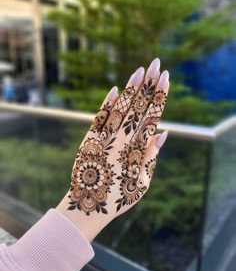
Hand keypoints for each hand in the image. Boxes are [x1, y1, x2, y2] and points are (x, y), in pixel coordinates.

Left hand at [56, 58, 169, 240]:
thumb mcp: (143, 183)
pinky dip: (108, 103)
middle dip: (149, 84)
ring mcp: (105, 139)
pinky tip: (115, 89)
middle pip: (139, 107)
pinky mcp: (89, 140)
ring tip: (141, 69)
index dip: (160, 97)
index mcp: (139, 151)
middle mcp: (123, 141)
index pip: (153, 116)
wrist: (88, 206)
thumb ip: (153, 157)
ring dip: (131, 88)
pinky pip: (100, 118)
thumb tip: (164, 132)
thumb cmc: (118, 197)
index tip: (166, 79)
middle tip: (157, 63)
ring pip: (121, 108)